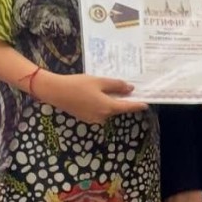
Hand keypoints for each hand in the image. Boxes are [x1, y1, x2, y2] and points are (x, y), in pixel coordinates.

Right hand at [34, 73, 148, 125]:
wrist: (56, 92)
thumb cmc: (78, 85)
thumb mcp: (99, 81)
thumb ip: (116, 85)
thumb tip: (130, 89)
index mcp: (108, 107)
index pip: (127, 107)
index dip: (137, 105)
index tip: (146, 104)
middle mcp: (102, 116)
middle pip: (117, 108)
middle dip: (121, 100)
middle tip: (126, 89)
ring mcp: (94, 119)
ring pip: (107, 109)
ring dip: (110, 101)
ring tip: (105, 88)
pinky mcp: (86, 118)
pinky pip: (99, 111)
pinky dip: (101, 104)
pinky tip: (94, 94)